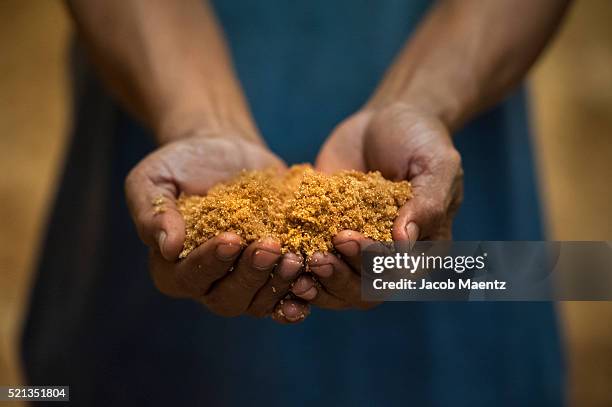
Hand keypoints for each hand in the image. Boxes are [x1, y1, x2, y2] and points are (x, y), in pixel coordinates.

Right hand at [125, 132, 309, 322]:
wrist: (224, 152)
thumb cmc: (182, 164)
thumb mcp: (154, 179)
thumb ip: (153, 212)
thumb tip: (168, 248)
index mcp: (172, 269)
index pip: (189, 278)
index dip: (210, 262)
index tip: (231, 238)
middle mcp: (208, 284)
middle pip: (228, 299)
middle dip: (251, 275)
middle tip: (271, 246)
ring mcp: (243, 282)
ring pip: (260, 302)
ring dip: (279, 286)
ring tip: (297, 259)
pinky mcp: (272, 272)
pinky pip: (286, 296)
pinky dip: (300, 295)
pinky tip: (313, 282)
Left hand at [293, 104, 462, 308]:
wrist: (384, 121)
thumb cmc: (420, 140)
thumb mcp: (436, 165)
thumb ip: (426, 204)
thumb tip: (404, 243)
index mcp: (422, 249)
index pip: (396, 274)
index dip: (369, 265)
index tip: (344, 238)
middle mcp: (389, 259)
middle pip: (364, 291)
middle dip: (338, 278)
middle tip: (316, 257)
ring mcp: (355, 252)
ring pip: (336, 286)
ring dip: (315, 282)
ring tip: (293, 265)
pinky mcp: (326, 238)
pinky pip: (312, 264)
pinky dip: (295, 269)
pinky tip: (276, 260)